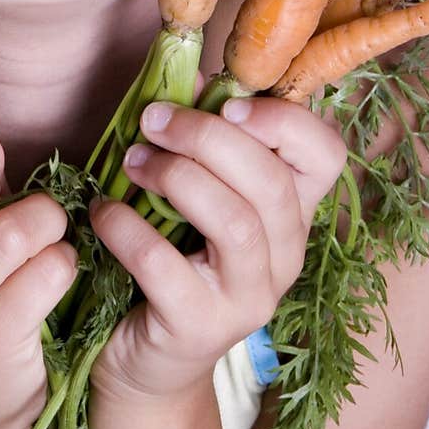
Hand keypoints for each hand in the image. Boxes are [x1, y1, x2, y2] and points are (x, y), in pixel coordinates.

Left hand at [87, 91, 347, 411]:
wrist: (147, 356)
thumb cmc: (171, 255)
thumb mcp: (191, 192)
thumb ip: (199, 138)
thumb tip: (188, 72)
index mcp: (291, 211)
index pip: (325, 155)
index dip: (285, 120)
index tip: (227, 101)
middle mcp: (284, 255)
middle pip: (272, 182)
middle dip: (207, 137)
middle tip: (153, 120)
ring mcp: (250, 298)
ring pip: (235, 222)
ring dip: (175, 176)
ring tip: (130, 161)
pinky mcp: (202, 328)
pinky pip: (167, 266)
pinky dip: (128, 227)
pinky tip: (103, 212)